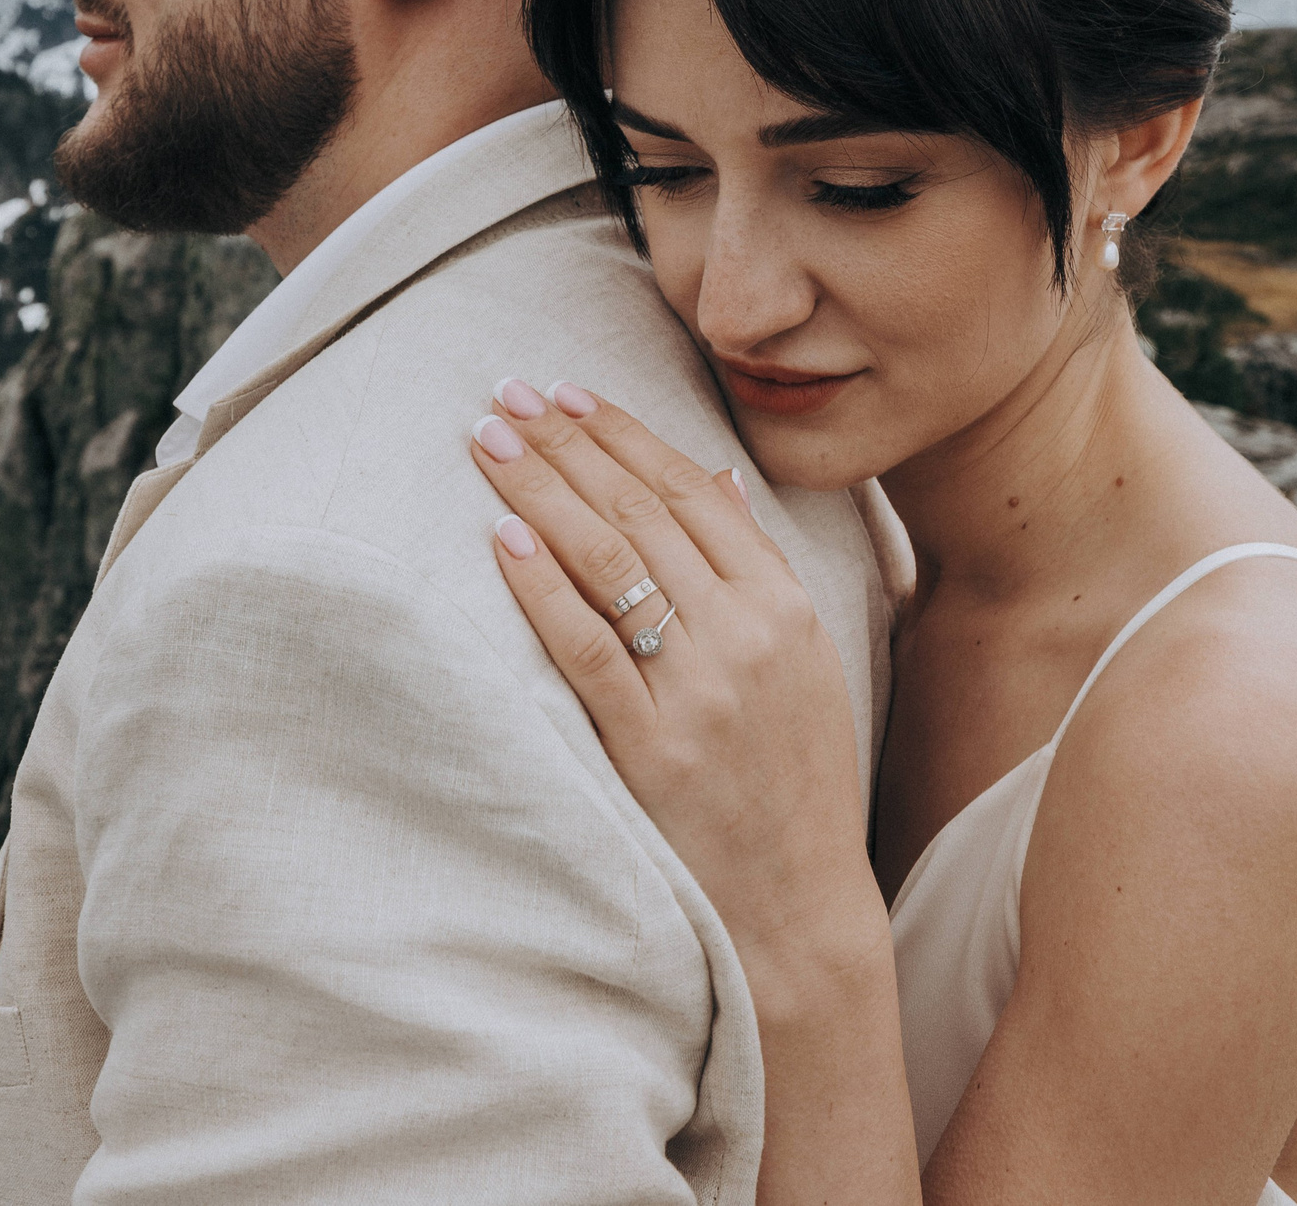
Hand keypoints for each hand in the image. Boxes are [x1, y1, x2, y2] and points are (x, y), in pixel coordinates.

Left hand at [468, 379, 889, 995]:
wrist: (800, 906)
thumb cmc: (795, 782)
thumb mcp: (807, 663)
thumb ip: (761, 570)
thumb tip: (719, 481)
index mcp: (786, 604)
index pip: (693, 491)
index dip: (625, 434)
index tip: (570, 391)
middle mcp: (747, 634)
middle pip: (641, 512)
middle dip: (568, 444)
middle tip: (507, 393)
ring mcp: (701, 690)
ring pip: (611, 563)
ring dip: (543, 490)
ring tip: (489, 439)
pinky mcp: (653, 747)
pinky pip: (589, 647)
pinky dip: (543, 586)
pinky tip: (502, 536)